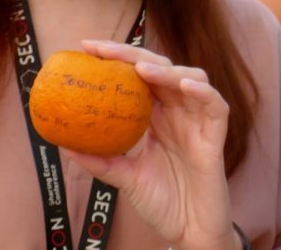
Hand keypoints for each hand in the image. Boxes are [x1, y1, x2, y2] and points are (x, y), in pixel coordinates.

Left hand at [67, 40, 239, 249]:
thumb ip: (101, 160)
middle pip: (161, 69)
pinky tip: (184, 86)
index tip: (86, 48)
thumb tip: (64, 144)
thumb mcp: (124, 178)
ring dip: (167, 70)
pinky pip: (216, 105)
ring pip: (191, 78)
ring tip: (143, 70)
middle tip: (104, 50)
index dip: (116, 59)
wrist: (189, 231)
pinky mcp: (216, 135)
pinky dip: (202, 92)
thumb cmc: (161, 202)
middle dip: (133, 55)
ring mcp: (198, 120)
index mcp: (156, 116)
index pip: (137, 77)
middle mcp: (178, 111)